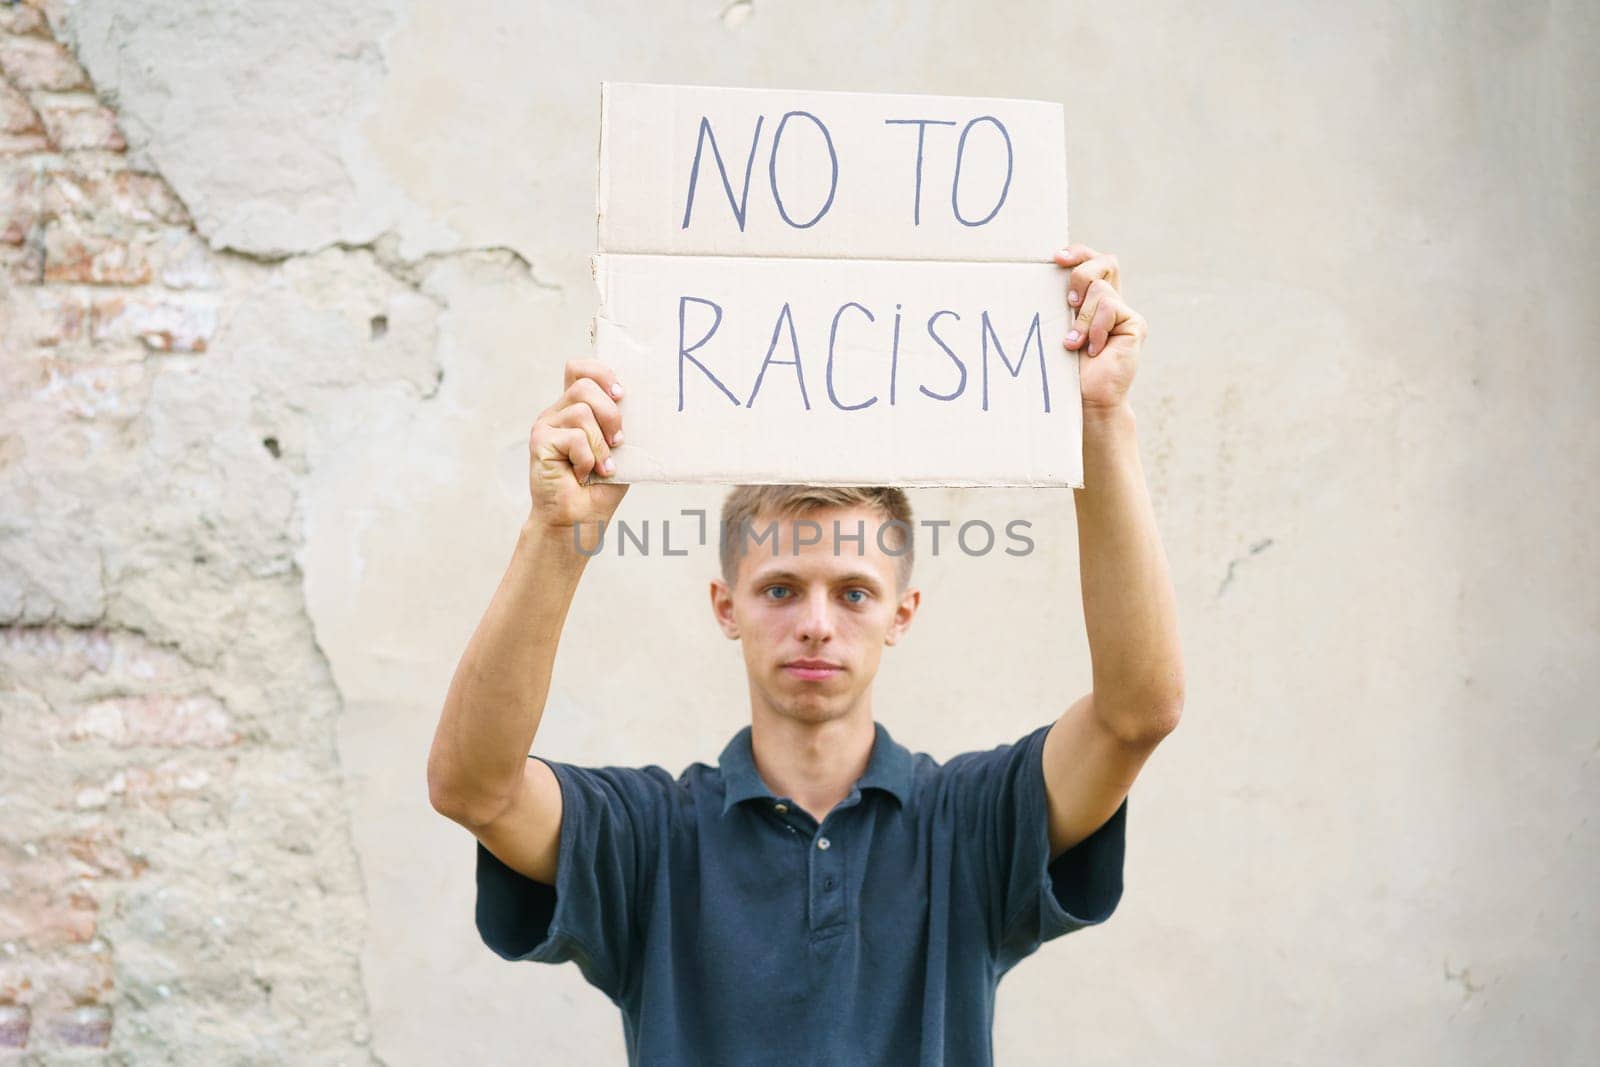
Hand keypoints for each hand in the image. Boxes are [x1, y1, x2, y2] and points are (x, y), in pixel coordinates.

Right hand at [527, 359, 628, 530]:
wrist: (579, 520)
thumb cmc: (599, 487)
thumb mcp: (617, 448)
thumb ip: (619, 422)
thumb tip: (633, 400)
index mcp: (574, 409)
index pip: (579, 369)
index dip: (601, 373)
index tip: (620, 395)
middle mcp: (557, 413)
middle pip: (584, 385)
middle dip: (611, 414)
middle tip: (617, 442)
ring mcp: (546, 426)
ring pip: (581, 412)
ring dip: (600, 445)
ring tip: (599, 467)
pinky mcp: (539, 442)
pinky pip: (574, 437)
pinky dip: (587, 460)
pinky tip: (582, 476)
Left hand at [1052, 245, 1146, 414]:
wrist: (1086, 400)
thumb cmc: (1065, 370)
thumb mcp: (1057, 329)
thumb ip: (1060, 304)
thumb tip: (1048, 272)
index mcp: (1092, 301)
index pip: (1092, 260)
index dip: (1078, 253)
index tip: (1055, 258)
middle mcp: (1111, 303)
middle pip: (1105, 262)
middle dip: (1081, 274)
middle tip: (1068, 301)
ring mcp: (1125, 313)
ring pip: (1101, 289)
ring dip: (1081, 318)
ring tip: (1074, 344)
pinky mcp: (1135, 325)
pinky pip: (1112, 308)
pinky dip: (1095, 328)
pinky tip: (1094, 350)